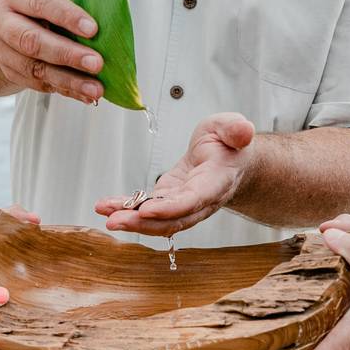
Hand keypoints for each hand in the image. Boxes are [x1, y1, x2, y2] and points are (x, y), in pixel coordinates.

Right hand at [0, 0, 103, 102]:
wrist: (7, 20)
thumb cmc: (39, 4)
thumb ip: (72, 3)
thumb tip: (109, 24)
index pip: (40, 3)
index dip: (67, 16)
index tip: (93, 29)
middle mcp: (3, 22)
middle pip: (32, 41)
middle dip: (67, 54)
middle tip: (96, 63)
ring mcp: (3, 50)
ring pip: (36, 69)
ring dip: (69, 80)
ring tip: (95, 88)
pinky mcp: (11, 72)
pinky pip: (40, 85)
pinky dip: (66, 90)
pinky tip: (86, 94)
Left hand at [95, 113, 255, 235]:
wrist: (230, 161)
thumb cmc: (229, 145)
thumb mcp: (232, 127)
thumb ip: (235, 129)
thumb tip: (243, 131)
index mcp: (216, 183)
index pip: (193, 200)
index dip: (171, 208)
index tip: (148, 210)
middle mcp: (199, 201)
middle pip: (172, 219)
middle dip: (142, 223)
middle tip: (115, 221)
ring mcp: (182, 205)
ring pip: (158, 220)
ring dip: (131, 220)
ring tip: (106, 214)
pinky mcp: (168, 201)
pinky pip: (148, 210)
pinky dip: (127, 209)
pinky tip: (107, 207)